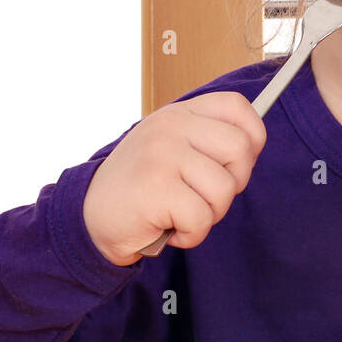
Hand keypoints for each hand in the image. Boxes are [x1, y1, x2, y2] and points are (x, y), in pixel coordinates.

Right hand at [83, 92, 265, 265]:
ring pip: (225, 188)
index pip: (237, 106)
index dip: (252, 137)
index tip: (237, 163)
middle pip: (240, 149)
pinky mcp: (155, 188)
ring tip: (181, 213)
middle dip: (233, 183)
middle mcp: (170, 127)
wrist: (89, 217)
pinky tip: (169, 228)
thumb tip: (253, 144)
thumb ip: (206, 141)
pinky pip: (202, 218)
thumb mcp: (171, 149)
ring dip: (210, 214)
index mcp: (179, 114)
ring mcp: (162, 154)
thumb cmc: (141, 186)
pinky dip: (191, 234)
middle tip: (205, 196)